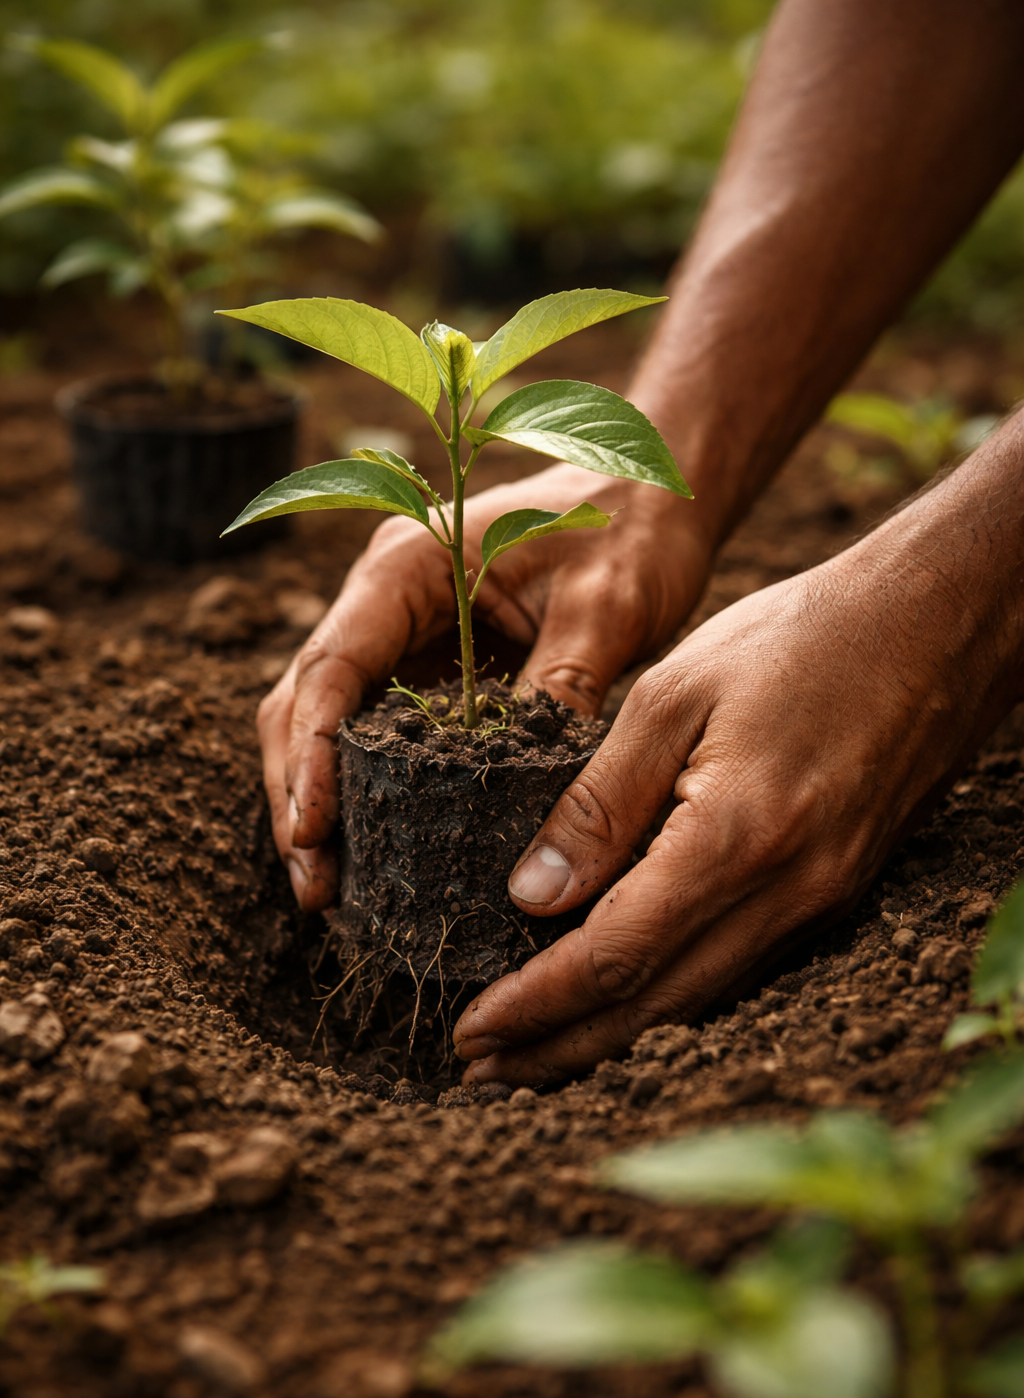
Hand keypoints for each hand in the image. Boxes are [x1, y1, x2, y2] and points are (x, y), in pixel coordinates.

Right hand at [257, 460, 715, 909]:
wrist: (650, 491)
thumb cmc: (628, 530)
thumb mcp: (607, 607)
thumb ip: (563, 686)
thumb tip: (541, 796)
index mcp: (408, 565)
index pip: (331, 666)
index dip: (312, 753)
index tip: (312, 830)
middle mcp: (384, 597)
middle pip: (304, 701)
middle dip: (298, 793)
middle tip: (315, 886)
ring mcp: (398, 632)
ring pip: (323, 722)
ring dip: (318, 800)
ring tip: (327, 888)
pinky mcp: (424, 666)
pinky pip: (370, 732)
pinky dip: (359, 790)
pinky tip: (370, 852)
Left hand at [452, 467, 1023, 1084]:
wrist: (939, 625)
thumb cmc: (802, 638)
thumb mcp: (673, 694)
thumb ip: (599, 802)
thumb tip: (530, 895)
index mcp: (734, 837)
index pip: (613, 956)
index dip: (535, 1005)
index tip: (469, 1032)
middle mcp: (785, 892)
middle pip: (654, 1005)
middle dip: (560, 1048)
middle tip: (481, 1072)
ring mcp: (820, 902)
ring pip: (698, 1001)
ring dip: (611, 1036)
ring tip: (535, 1052)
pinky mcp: (835, 893)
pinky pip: (738, 970)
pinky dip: (668, 998)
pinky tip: (625, 998)